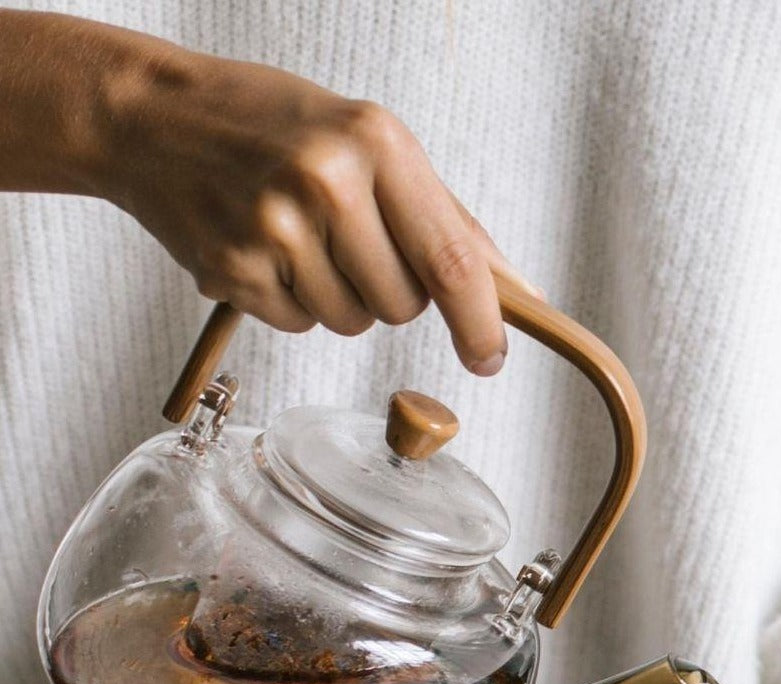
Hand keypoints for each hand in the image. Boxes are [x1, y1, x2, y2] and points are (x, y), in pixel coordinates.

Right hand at [0, 13, 535, 363]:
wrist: (152, 117)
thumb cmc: (271, 127)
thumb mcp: (369, 143)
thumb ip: (446, 219)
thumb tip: (515, 288)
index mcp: (376, 141)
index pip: (450, 260)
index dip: (480, 321)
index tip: (490, 357)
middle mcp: (327, 181)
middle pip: (403, 306)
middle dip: (390, 294)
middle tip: (348, 239)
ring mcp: (276, 227)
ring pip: (352, 322)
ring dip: (338, 297)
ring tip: (298, 237)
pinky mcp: (236, 268)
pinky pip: (299, 325)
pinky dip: (290, 302)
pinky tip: (264, 251)